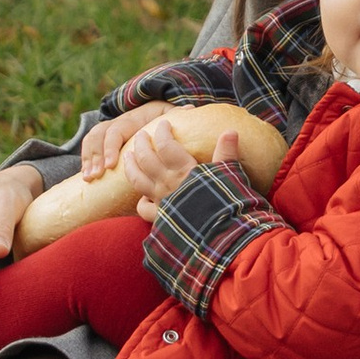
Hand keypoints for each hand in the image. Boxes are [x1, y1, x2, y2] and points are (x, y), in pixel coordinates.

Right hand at [79, 104, 169, 181]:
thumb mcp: (170, 113)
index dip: (112, 147)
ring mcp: (108, 131)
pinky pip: (89, 147)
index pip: (116, 132)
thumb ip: (177, 113)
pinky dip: (86, 161)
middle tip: (97, 175)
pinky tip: (87, 177)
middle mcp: (116, 123)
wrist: (152, 111)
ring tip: (89, 178)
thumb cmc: (162, 117)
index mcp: (131, 119)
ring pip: (91, 141)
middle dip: (96, 156)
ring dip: (88, 159)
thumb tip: (189, 110)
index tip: (112, 165)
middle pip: (98, 136)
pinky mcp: (104, 140)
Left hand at [126, 121, 244, 220]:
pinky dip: (141, 200)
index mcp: (183, 170)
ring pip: (137, 180)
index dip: (163, 132)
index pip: (166, 145)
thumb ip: (227, 153)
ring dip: (131, 165)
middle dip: (141, 143)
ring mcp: (161, 201)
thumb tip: (231, 131)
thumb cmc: (225, 203)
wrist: (218, 235)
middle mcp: (167, 183)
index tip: (164, 123)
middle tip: (141, 134)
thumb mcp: (229, 174)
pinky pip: (143, 208)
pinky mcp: (160, 218)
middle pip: (146, 158)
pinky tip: (142, 196)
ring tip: (128, 156)